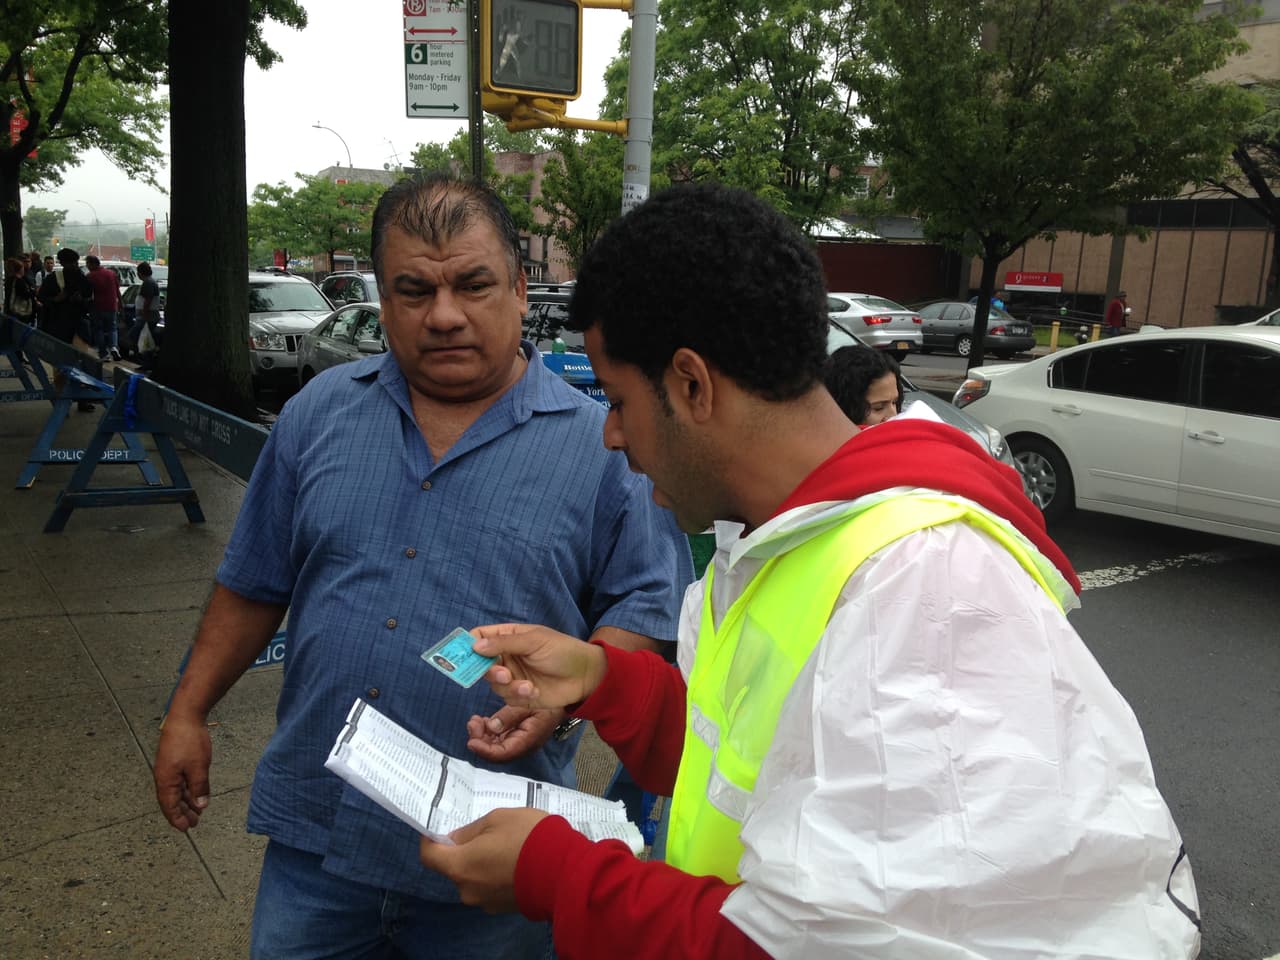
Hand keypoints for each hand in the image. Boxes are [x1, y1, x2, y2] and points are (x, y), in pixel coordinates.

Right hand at [153, 712, 211, 830]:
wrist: (185, 716)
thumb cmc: (190, 741)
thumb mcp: (199, 768)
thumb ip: (200, 788)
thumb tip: (201, 805)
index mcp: (166, 781)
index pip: (169, 807)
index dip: (177, 819)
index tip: (186, 829)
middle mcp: (164, 777)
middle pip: (172, 801)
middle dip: (183, 813)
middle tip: (194, 823)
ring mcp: (169, 768)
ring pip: (177, 791)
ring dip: (187, 801)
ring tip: (197, 811)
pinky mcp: (175, 760)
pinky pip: (180, 781)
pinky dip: (188, 789)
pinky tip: (196, 793)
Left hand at [419, 808, 548, 912]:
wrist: (564, 870)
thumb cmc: (527, 837)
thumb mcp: (497, 818)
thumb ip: (471, 830)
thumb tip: (457, 839)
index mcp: (460, 866)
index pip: (430, 857)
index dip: (430, 841)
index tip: (438, 830)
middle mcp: (468, 890)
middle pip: (454, 869)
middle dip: (463, 851)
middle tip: (484, 833)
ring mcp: (486, 902)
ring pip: (474, 879)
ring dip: (482, 864)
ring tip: (505, 847)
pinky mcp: (504, 908)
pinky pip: (491, 888)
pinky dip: (496, 875)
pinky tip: (516, 862)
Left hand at [466, 705, 562, 762]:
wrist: (560, 705)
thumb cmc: (548, 705)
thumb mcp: (529, 705)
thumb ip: (510, 716)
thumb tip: (491, 727)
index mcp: (527, 741)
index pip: (503, 754)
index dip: (485, 750)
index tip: (471, 741)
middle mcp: (520, 746)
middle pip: (495, 752)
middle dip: (480, 740)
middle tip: (472, 723)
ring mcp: (517, 742)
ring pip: (494, 746)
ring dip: (482, 735)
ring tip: (475, 721)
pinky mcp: (514, 736)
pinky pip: (497, 739)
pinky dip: (487, 731)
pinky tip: (481, 721)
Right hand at [471, 623, 606, 709]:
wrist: (585, 676)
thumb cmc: (562, 651)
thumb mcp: (534, 641)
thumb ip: (504, 643)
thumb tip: (475, 645)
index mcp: (509, 637)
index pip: (480, 637)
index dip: (468, 644)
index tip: (461, 654)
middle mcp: (507, 657)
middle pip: (480, 663)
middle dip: (488, 671)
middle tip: (502, 674)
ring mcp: (512, 676)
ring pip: (493, 684)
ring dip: (508, 686)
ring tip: (525, 685)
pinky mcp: (519, 695)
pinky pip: (507, 698)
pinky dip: (519, 696)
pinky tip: (534, 691)